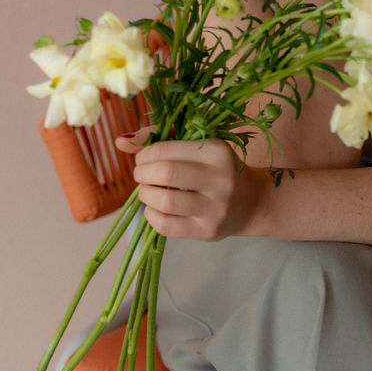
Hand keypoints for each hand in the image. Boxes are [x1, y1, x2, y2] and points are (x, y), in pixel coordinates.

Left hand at [116, 129, 263, 240]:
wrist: (251, 202)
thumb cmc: (216, 167)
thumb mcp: (198, 146)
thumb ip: (160, 138)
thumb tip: (120, 141)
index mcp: (217, 151)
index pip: (166, 150)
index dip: (144, 154)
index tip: (143, 159)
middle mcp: (219, 178)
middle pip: (166, 173)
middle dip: (142, 173)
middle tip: (141, 175)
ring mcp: (214, 208)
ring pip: (165, 201)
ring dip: (145, 195)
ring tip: (147, 191)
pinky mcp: (206, 231)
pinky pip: (166, 225)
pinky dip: (151, 215)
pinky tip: (155, 208)